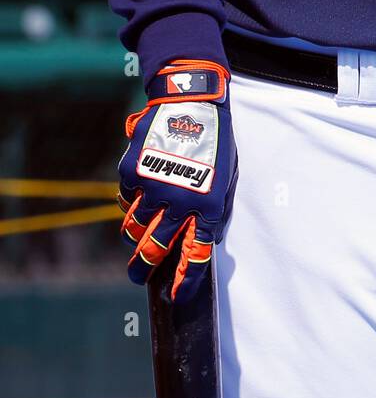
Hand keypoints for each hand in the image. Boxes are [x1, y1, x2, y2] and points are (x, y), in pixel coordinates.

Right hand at [117, 59, 237, 302]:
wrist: (192, 101)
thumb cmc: (216, 139)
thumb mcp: (227, 176)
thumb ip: (216, 208)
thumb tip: (207, 238)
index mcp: (208, 206)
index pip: (196, 254)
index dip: (186, 279)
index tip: (177, 297)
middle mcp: (179, 203)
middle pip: (155, 250)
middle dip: (144, 270)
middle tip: (139, 277)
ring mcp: (153, 188)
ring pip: (134, 228)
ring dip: (135, 235)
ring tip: (138, 235)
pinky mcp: (133, 173)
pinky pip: (126, 199)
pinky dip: (131, 201)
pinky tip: (140, 192)